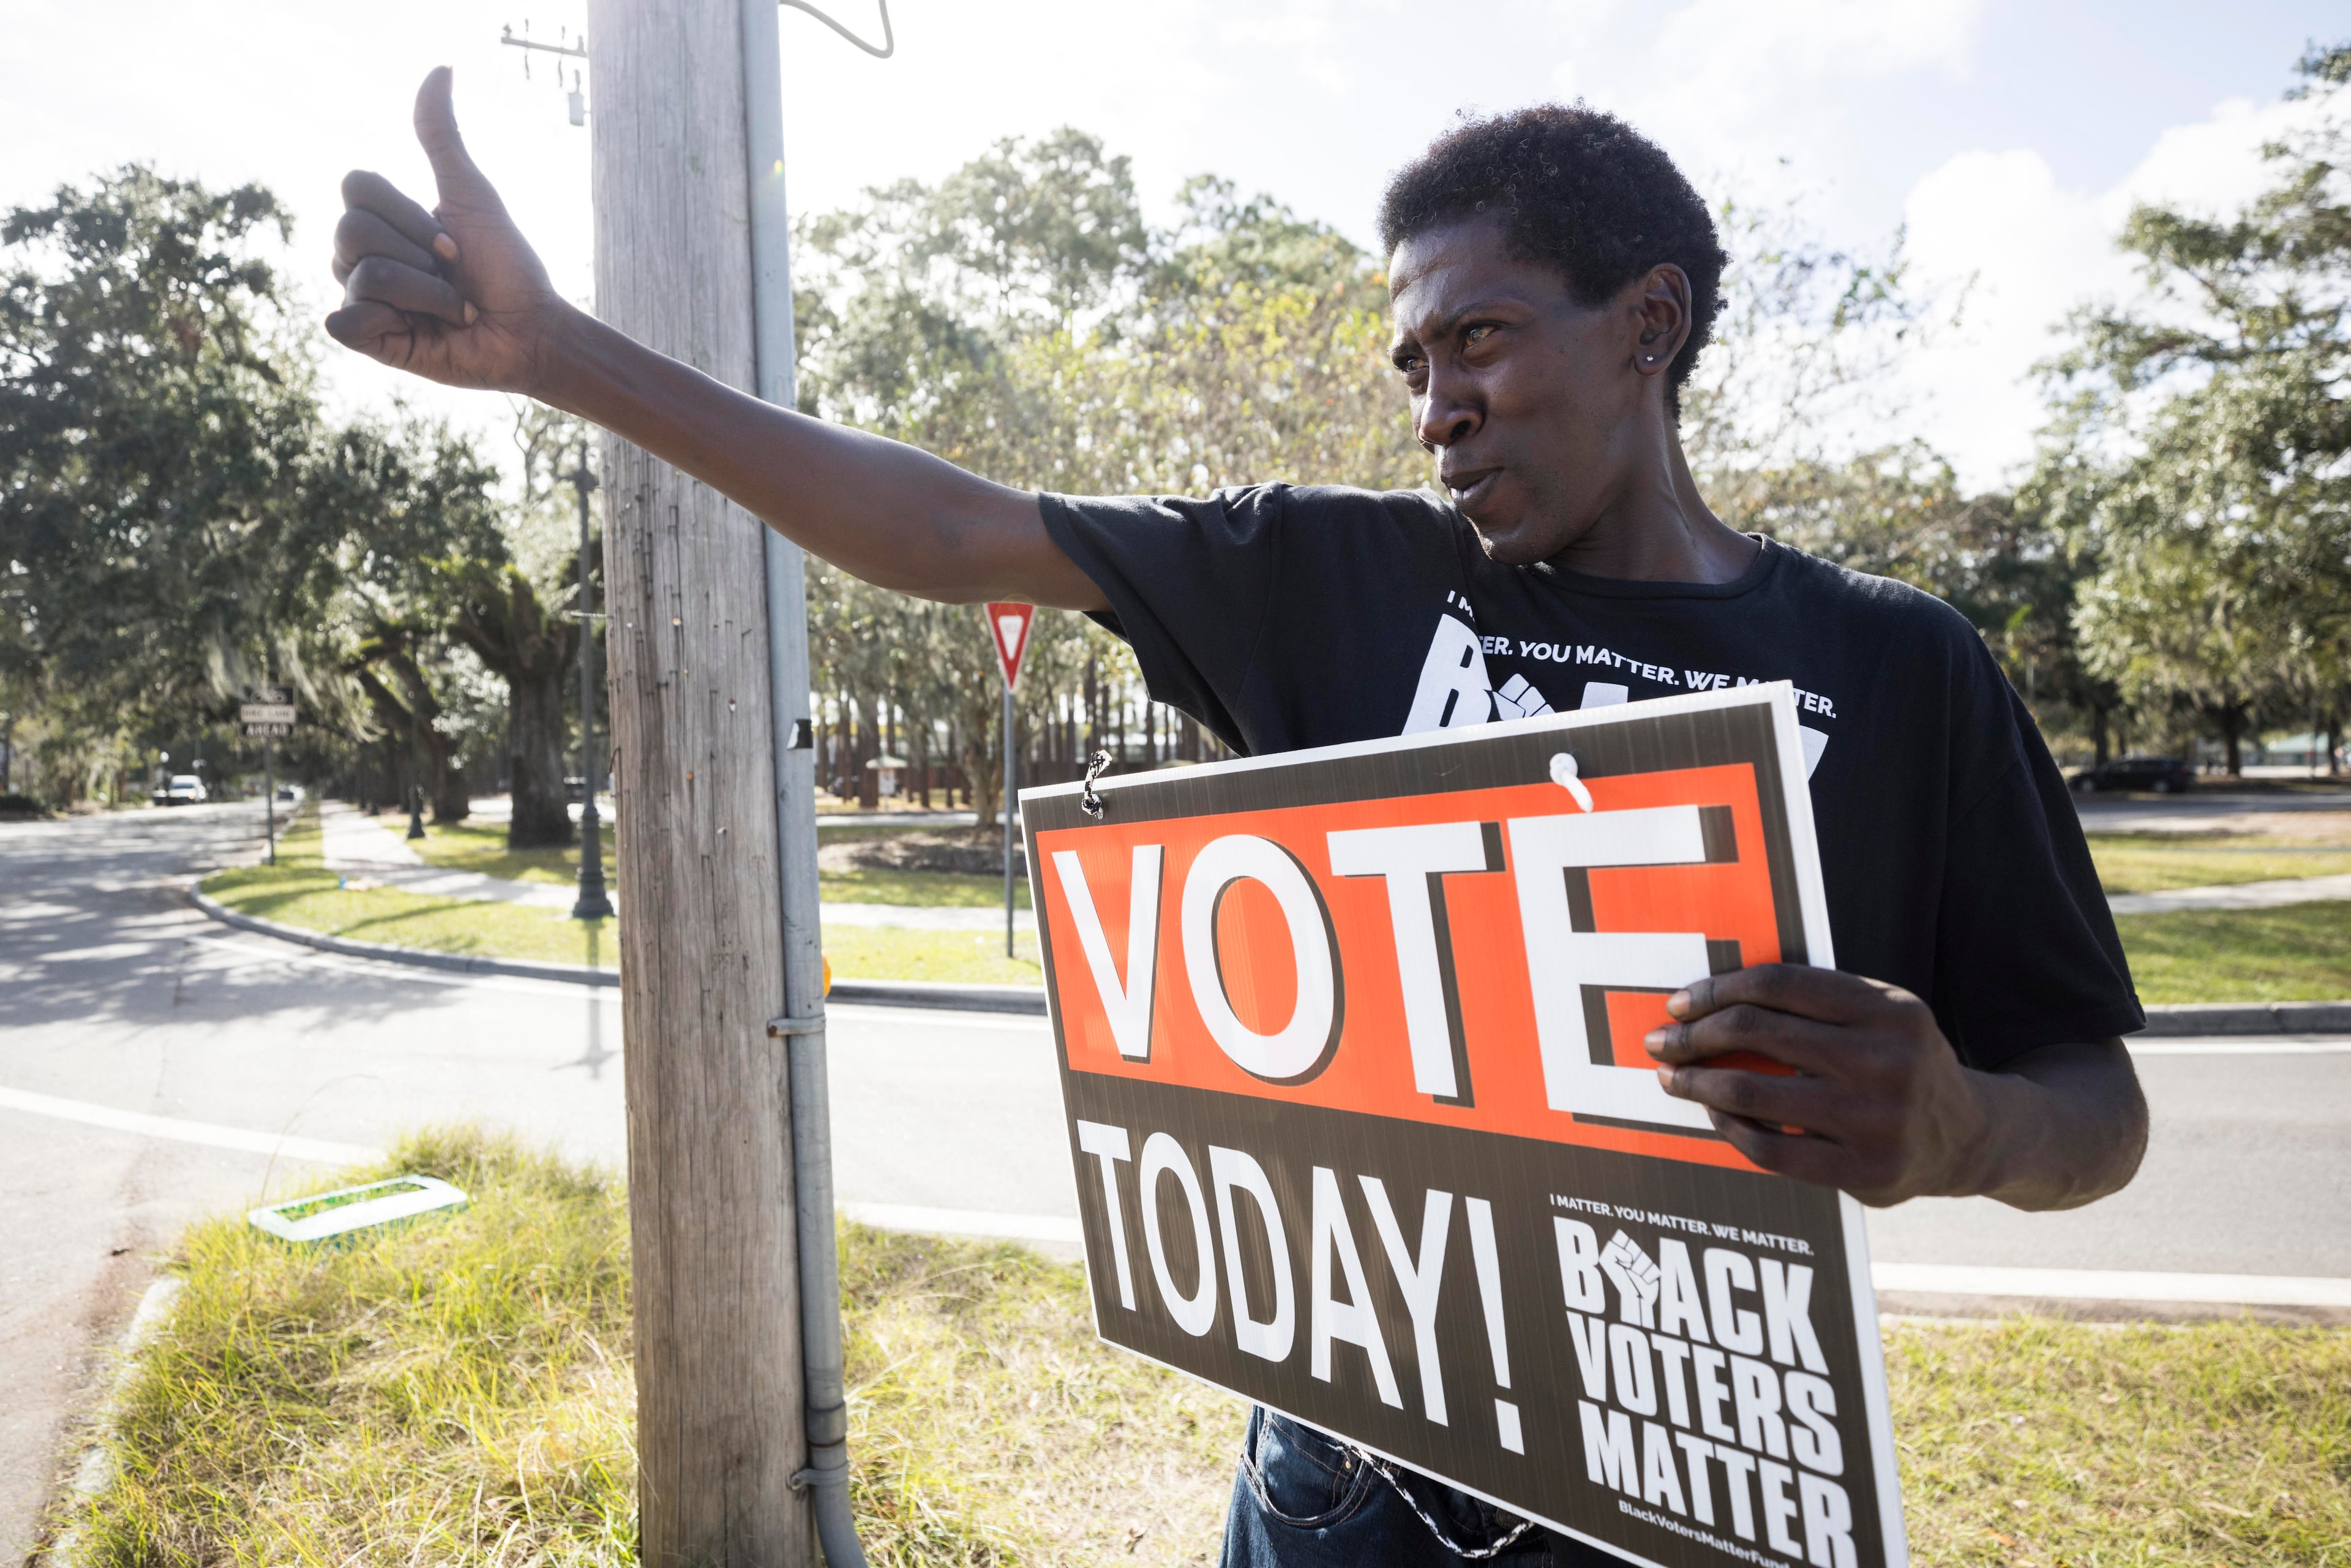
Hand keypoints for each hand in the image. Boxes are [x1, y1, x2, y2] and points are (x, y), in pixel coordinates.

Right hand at [325, 67, 569, 394]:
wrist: (531, 331)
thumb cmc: (507, 266)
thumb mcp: (473, 193)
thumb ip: (442, 137)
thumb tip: (441, 67)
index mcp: (384, 220)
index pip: (356, 186)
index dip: (408, 213)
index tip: (454, 241)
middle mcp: (364, 255)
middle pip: (353, 229)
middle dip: (420, 253)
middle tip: (455, 275)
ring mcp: (363, 298)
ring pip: (361, 273)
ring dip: (426, 293)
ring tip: (453, 309)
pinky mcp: (367, 339)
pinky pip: (344, 320)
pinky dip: (387, 321)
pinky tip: (419, 332)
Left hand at [1643, 965, 1992, 1205]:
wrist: (1969, 1137)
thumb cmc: (1898, 1063)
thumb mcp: (1879, 1017)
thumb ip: (1814, 1004)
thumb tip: (1710, 1000)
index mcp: (1889, 1009)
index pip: (1779, 984)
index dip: (1717, 990)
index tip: (1679, 1003)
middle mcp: (1886, 1060)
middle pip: (1758, 1033)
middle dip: (1695, 1036)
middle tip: (1661, 1042)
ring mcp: (1876, 1120)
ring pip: (1753, 1093)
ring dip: (1697, 1082)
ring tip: (1673, 1078)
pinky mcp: (1865, 1172)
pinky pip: (1771, 1149)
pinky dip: (1730, 1127)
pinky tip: (1716, 1114)